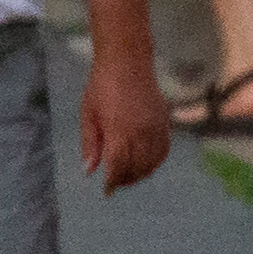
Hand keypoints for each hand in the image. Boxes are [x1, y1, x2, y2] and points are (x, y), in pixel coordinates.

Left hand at [77, 45, 170, 192]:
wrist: (127, 61)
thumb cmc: (101, 86)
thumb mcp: (88, 114)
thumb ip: (90, 143)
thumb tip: (89, 171)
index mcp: (118, 130)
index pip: (118, 166)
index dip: (112, 182)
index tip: (107, 191)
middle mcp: (140, 132)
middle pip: (136, 167)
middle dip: (125, 179)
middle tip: (115, 183)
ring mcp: (155, 127)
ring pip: (152, 162)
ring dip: (140, 173)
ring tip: (128, 175)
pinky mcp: (164, 122)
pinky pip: (164, 150)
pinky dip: (156, 162)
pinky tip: (146, 164)